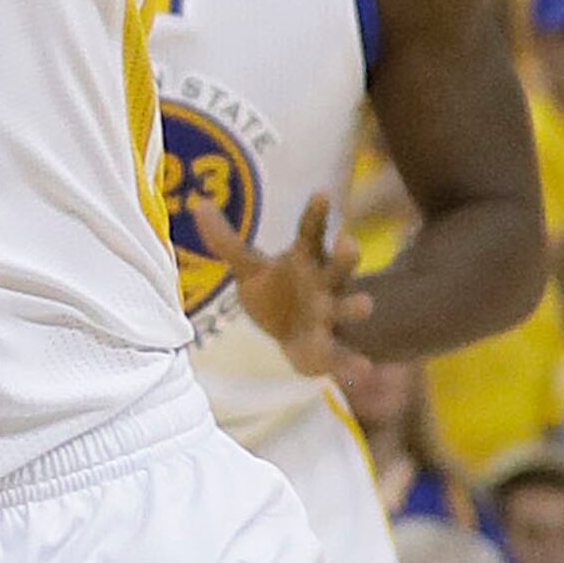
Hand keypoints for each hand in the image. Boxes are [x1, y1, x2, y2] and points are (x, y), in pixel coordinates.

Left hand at [231, 191, 358, 379]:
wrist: (295, 338)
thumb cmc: (277, 293)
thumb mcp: (250, 268)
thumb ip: (227, 241)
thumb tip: (197, 204)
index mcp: (306, 260)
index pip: (311, 232)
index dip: (316, 213)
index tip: (322, 193)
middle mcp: (325, 285)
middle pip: (339, 267)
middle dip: (346, 256)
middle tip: (350, 243)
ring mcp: (331, 317)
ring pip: (348, 309)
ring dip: (356, 306)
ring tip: (366, 304)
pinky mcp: (333, 350)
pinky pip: (346, 356)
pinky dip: (355, 363)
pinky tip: (364, 369)